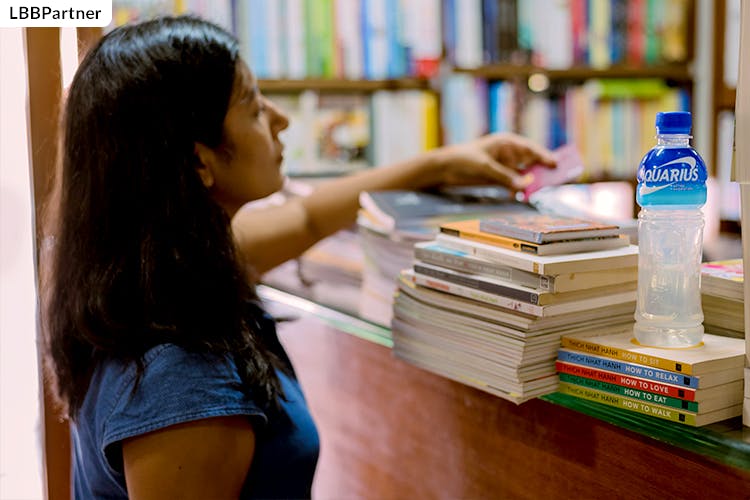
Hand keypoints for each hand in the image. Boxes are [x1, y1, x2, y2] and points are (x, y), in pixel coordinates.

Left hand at [427, 133, 556, 190]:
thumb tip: (524, 186)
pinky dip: (519, 190)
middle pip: (531, 162)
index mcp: (507, 143)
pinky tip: (521, 197)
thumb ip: (504, 177)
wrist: (445, 168)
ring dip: (531, 183)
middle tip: (557, 180)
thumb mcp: (484, 167)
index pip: (530, 149)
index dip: (544, 156)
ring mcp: (504, 166)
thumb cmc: (463, 159)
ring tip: (540, 192)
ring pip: (524, 175)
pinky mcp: (499, 178)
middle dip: (542, 171)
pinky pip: (514, 184)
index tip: (555, 164)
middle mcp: (509, 154)